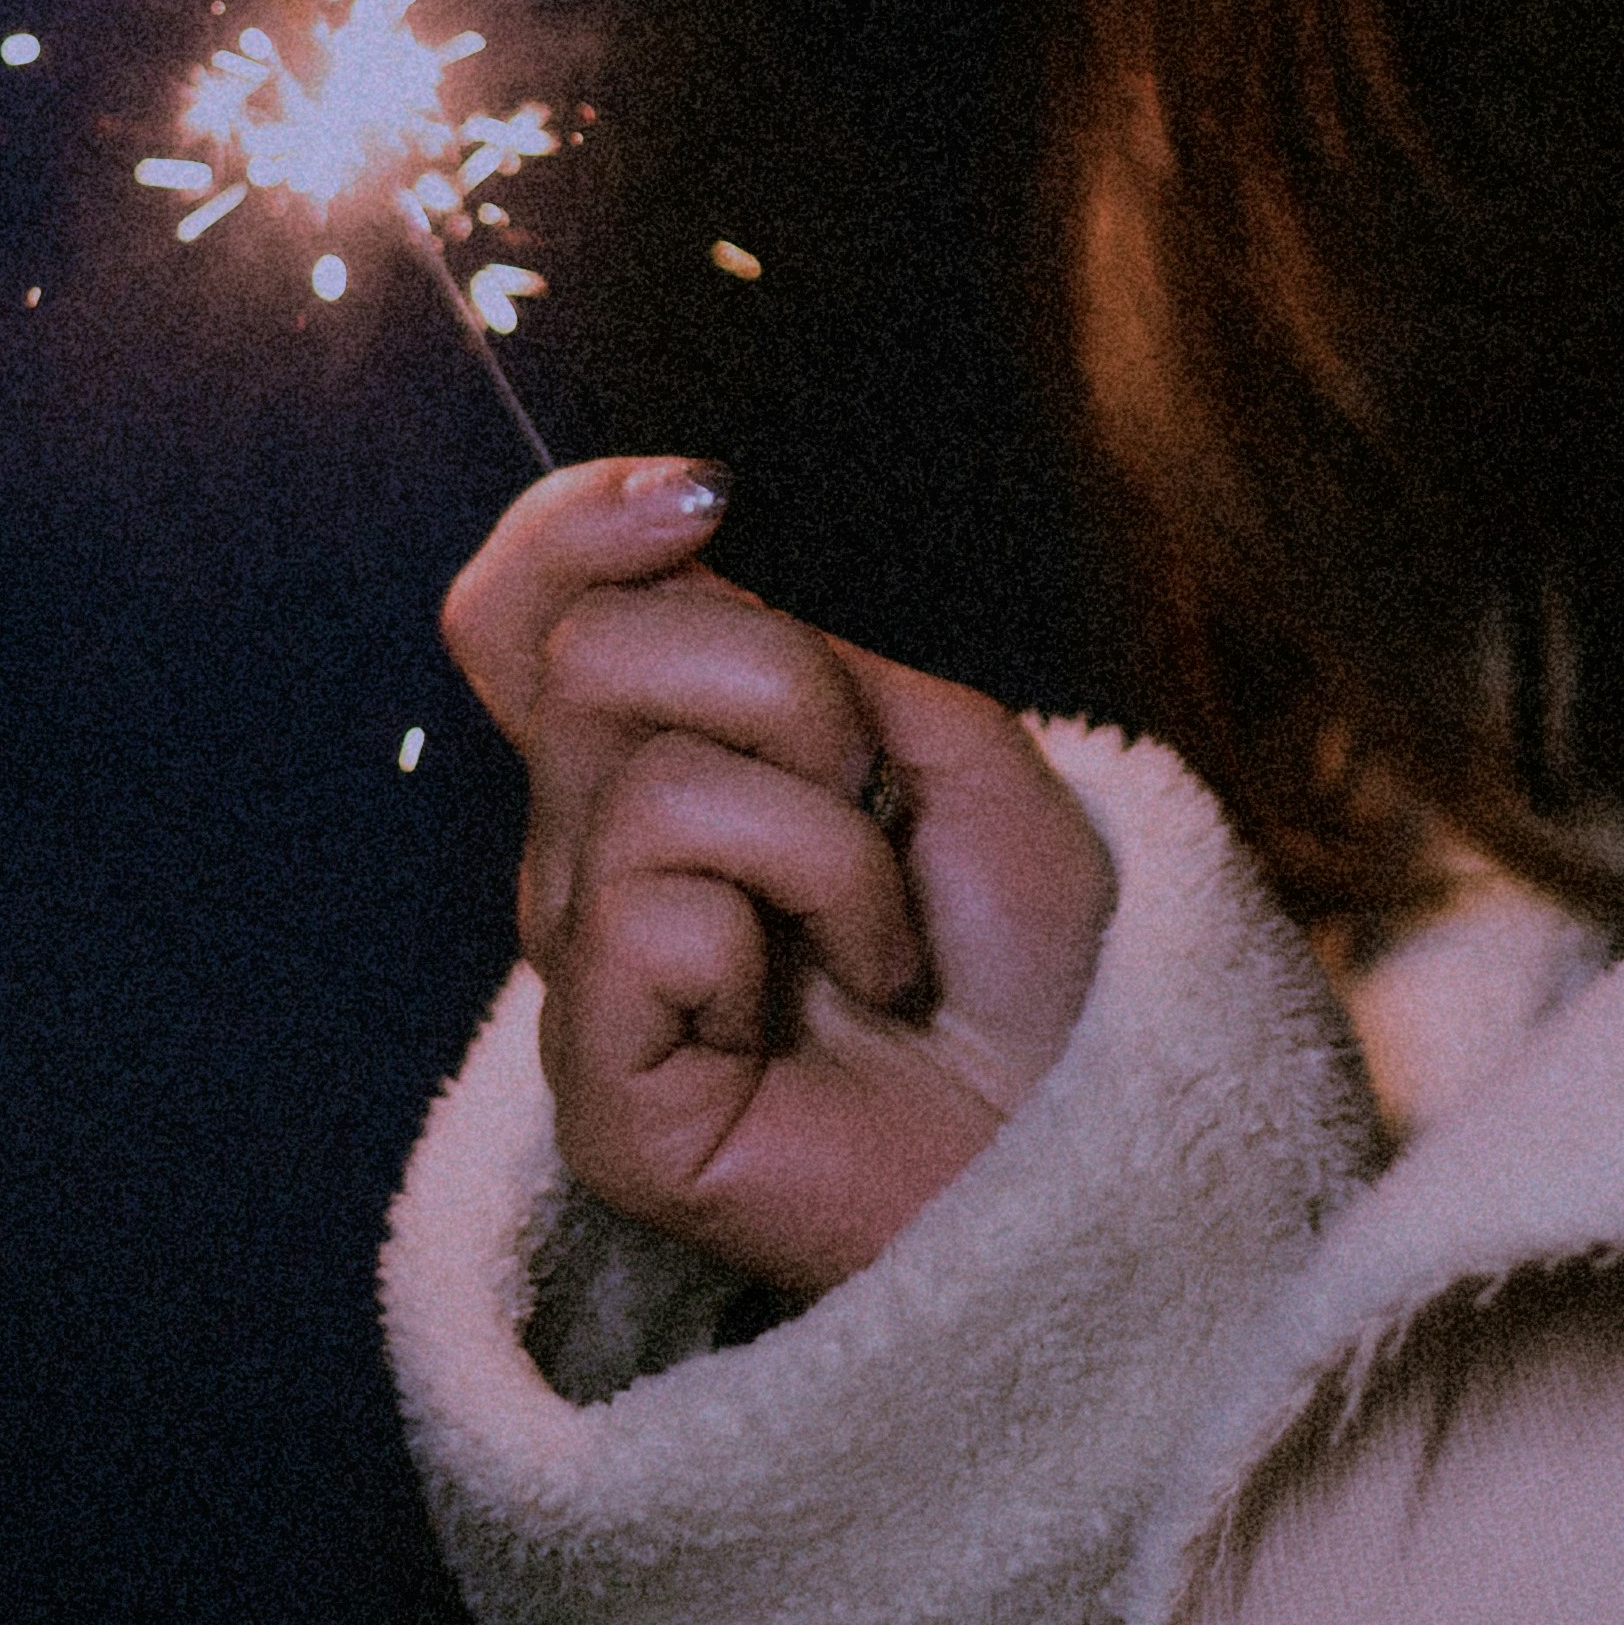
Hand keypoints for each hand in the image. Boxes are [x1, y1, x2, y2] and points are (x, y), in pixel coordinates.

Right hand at [443, 458, 1116, 1293]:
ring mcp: (587, 979)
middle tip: (875, 802)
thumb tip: (669, 552)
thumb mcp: (936, 741)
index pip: (522, 614)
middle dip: (784, 690)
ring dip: (830, 840)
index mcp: (652, 767)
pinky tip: (837, 1017)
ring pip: (648, 783)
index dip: (571, 525)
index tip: (704, 497)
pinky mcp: (600, 1096)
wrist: (1102, 1127)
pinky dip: (798, 933)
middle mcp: (590, 863)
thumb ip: (790, 650)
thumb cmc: (1030, 956)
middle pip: (591, 655)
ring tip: (884, 942)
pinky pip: (655, 917)